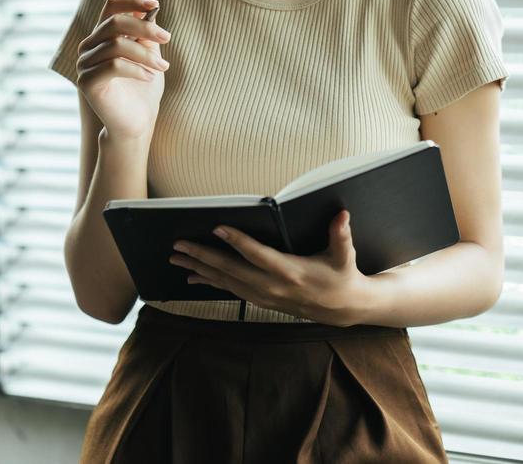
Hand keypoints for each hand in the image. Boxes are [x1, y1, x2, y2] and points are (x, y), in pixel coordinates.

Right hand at [77, 0, 171, 142]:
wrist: (138, 121)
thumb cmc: (144, 86)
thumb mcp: (149, 51)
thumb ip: (145, 26)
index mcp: (102, 35)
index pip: (111, 6)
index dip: (131, 1)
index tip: (155, 4)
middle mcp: (89, 46)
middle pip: (114, 23)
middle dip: (145, 28)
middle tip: (167, 38)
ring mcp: (84, 64)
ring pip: (116, 45)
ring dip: (145, 54)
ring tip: (163, 68)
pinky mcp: (87, 83)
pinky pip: (113, 66)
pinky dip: (136, 69)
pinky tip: (149, 77)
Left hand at [170, 210, 371, 326]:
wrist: (342, 308)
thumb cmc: (342, 275)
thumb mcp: (345, 256)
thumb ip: (341, 235)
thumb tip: (342, 215)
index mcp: (291, 271)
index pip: (259, 255)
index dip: (238, 242)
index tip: (217, 228)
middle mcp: (273, 286)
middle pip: (232, 270)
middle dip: (203, 257)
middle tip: (179, 245)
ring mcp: (264, 296)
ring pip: (226, 282)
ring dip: (199, 269)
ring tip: (176, 258)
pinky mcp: (260, 300)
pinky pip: (230, 290)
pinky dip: (209, 282)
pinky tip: (191, 276)